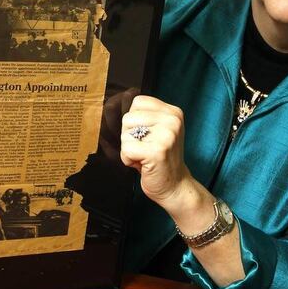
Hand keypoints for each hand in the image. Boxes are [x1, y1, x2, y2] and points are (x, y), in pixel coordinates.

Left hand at [120, 95, 195, 209]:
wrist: (175, 186)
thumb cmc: (161, 158)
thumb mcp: (159, 130)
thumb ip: (144, 116)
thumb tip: (112, 104)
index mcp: (173, 112)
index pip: (137, 102)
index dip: (134, 121)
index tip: (147, 136)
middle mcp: (172, 120)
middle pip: (128, 118)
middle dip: (129, 136)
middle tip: (145, 149)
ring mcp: (167, 135)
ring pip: (125, 133)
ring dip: (129, 148)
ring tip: (144, 156)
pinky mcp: (157, 151)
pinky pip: (126, 149)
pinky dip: (128, 160)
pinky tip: (142, 165)